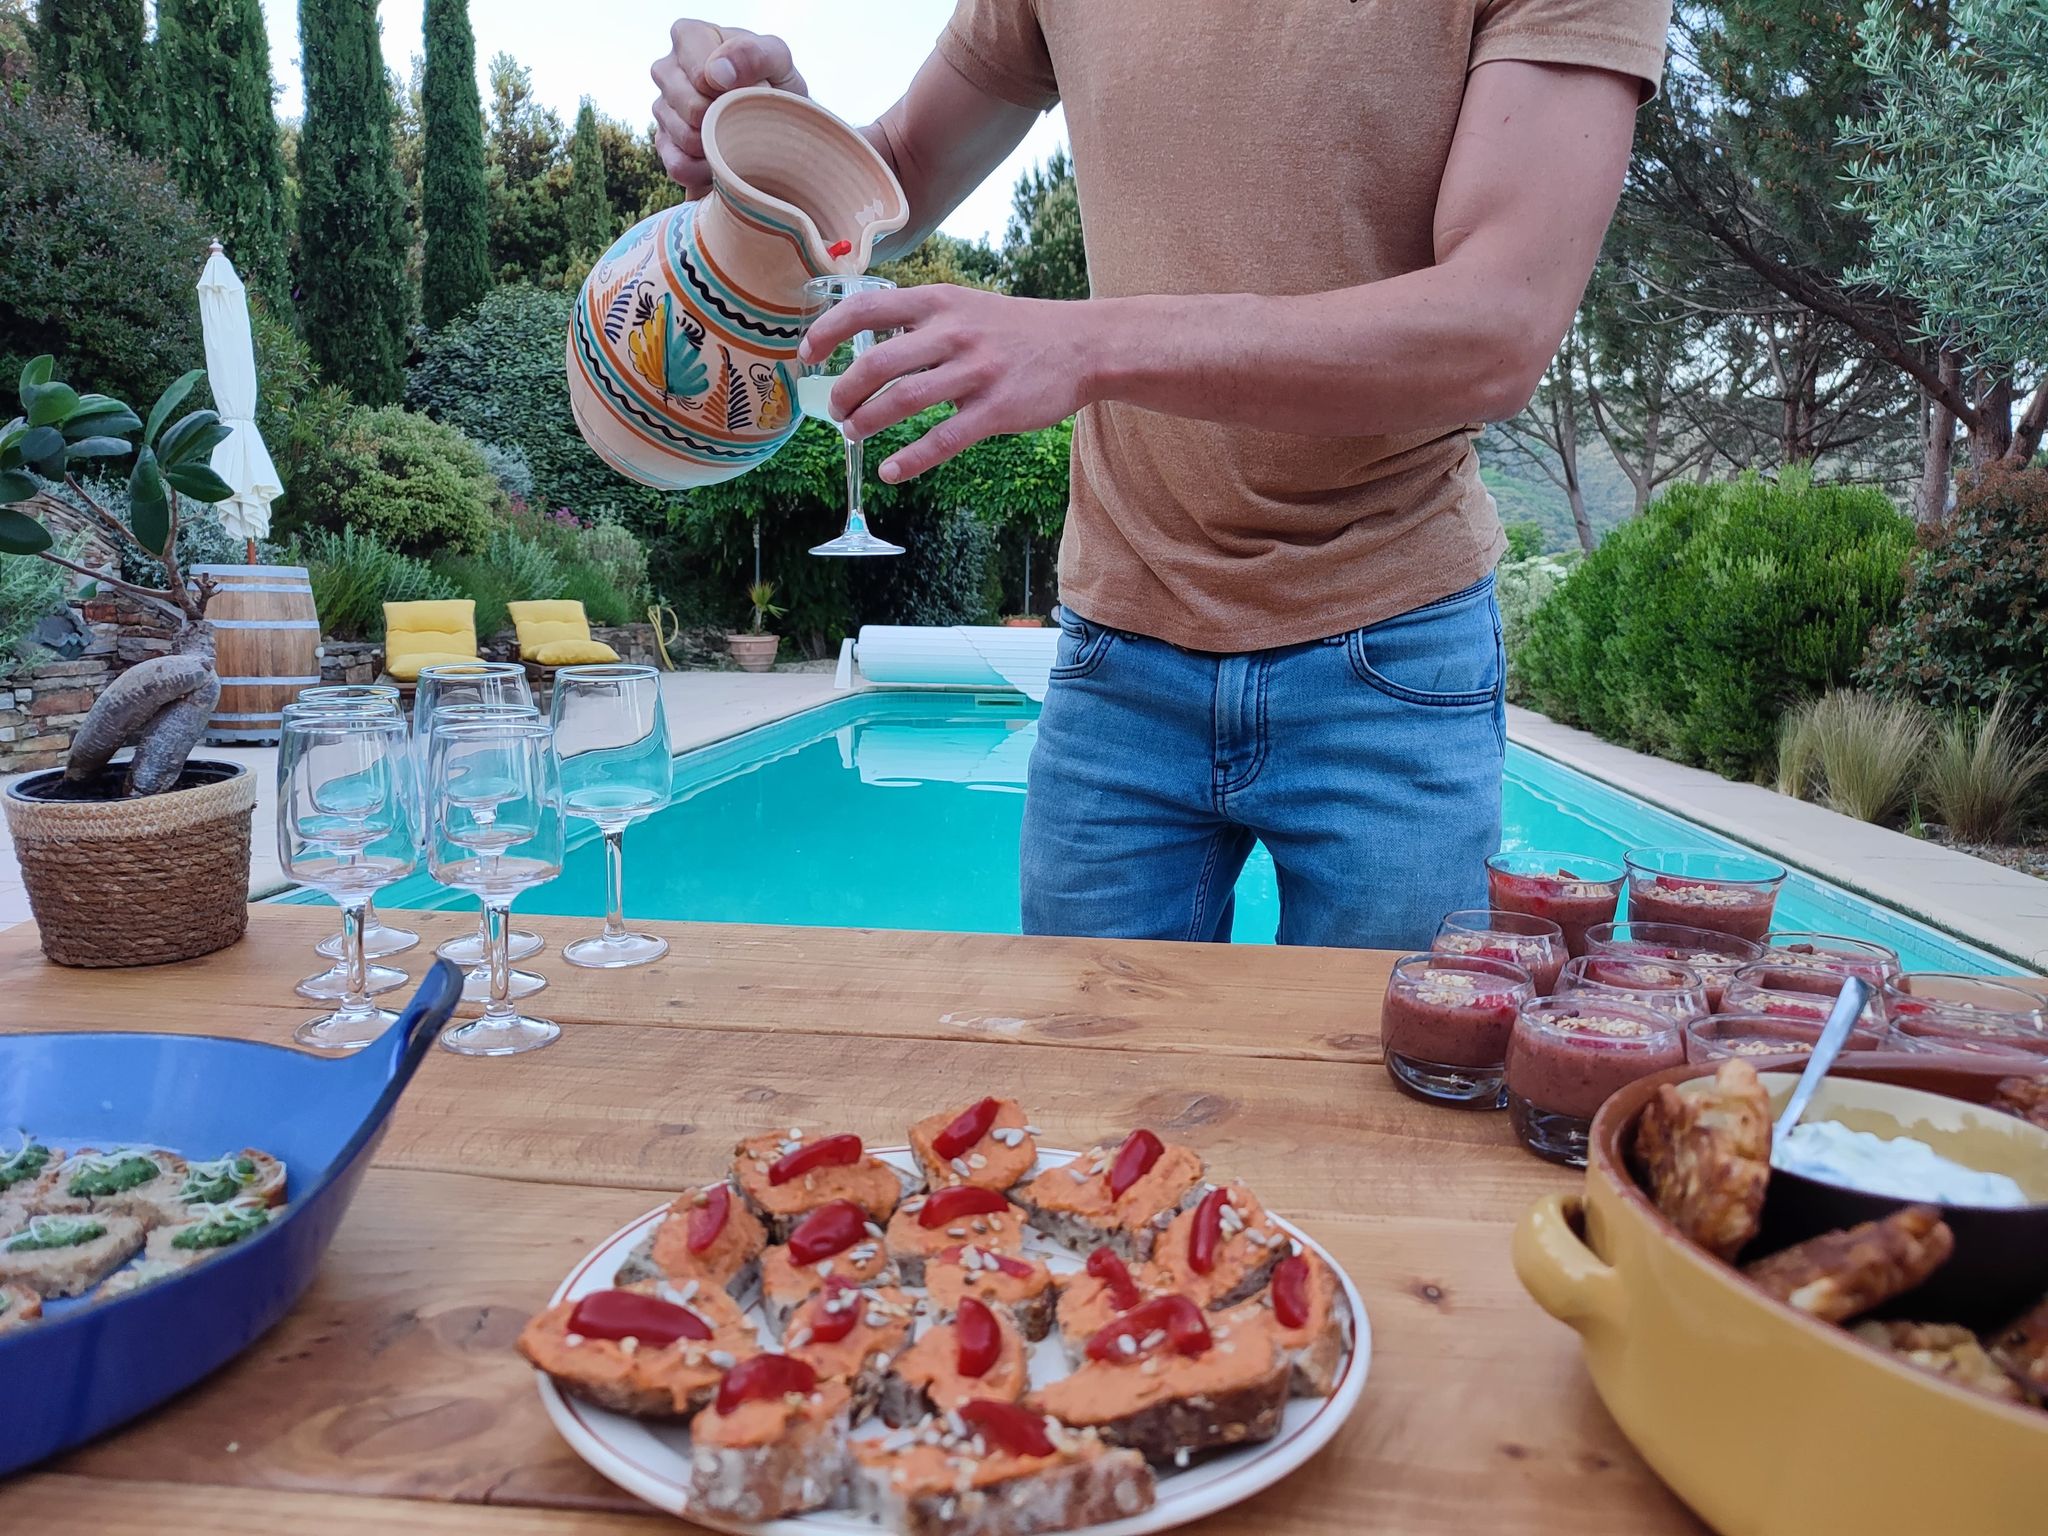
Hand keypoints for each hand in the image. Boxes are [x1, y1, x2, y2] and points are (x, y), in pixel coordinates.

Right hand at [651, 19, 806, 193]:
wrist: (778, 125)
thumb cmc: (776, 85)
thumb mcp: (779, 62)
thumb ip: (755, 54)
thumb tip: (717, 73)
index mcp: (690, 37)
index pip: (700, 73)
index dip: (730, 92)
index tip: (749, 92)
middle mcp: (667, 68)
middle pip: (690, 107)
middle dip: (726, 119)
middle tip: (747, 117)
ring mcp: (662, 107)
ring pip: (684, 137)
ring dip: (719, 146)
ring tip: (738, 137)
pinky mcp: (663, 143)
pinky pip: (679, 166)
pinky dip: (706, 171)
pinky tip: (722, 160)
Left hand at [799, 285, 1098, 482]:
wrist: (1082, 344)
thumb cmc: (1014, 329)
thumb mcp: (965, 306)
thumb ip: (920, 320)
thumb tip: (866, 346)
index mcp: (938, 302)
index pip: (865, 309)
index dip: (827, 332)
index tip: (808, 355)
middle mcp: (952, 333)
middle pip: (876, 363)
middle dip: (844, 392)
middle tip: (835, 410)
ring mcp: (975, 372)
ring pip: (902, 401)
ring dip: (867, 422)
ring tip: (854, 433)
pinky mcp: (995, 409)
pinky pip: (942, 440)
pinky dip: (910, 461)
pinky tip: (890, 472)